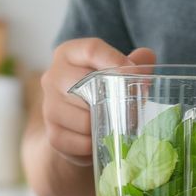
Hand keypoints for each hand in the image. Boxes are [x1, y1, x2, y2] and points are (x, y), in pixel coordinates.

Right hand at [41, 39, 155, 164]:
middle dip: (113, 100)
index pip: (91, 50)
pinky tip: (102, 142)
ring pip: (84, 120)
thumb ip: (134, 62)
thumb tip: (146, 57)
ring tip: (118, 127)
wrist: (75, 125)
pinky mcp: (53, 135)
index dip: (115, 60)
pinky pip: (79, 143)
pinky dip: (96, 145)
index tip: (134, 73)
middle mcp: (52, 77)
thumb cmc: (100, 91)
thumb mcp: (117, 72)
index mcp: (68, 54)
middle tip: (132, 109)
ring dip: (106, 127)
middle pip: (86, 86)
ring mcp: (49, 107)